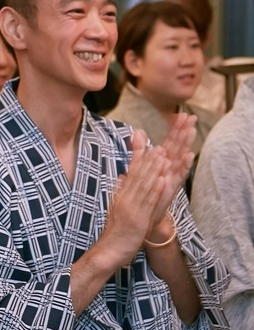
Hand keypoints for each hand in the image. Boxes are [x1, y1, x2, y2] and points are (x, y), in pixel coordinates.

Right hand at [97, 129, 168, 265]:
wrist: (108, 251)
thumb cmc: (115, 231)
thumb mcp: (118, 207)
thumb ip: (121, 190)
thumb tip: (122, 176)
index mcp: (121, 196)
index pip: (133, 175)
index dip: (143, 161)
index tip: (153, 147)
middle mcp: (125, 199)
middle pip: (138, 177)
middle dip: (150, 161)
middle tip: (161, 146)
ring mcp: (131, 209)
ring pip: (144, 186)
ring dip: (154, 171)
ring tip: (163, 157)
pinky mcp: (138, 220)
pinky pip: (148, 203)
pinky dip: (155, 191)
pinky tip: (163, 180)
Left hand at [144, 112, 195, 236]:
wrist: (145, 214)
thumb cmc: (145, 190)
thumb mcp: (139, 167)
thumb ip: (139, 150)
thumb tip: (137, 131)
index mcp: (162, 163)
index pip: (170, 142)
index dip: (175, 129)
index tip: (182, 114)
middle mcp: (169, 169)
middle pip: (178, 147)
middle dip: (184, 132)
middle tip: (191, 117)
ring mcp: (171, 178)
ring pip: (180, 158)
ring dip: (186, 144)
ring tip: (191, 131)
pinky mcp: (171, 189)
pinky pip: (178, 176)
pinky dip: (183, 166)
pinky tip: (188, 156)